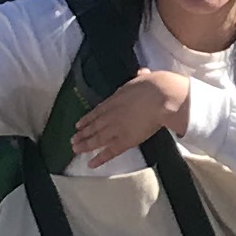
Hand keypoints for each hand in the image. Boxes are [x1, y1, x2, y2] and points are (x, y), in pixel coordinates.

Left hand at [68, 66, 197, 170]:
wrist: (162, 97)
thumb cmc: (157, 85)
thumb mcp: (145, 77)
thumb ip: (142, 76)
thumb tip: (143, 72)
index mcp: (115, 99)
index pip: (97, 111)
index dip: (87, 119)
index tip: (78, 124)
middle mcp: (111, 115)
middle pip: (94, 126)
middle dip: (83, 133)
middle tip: (72, 139)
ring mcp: (116, 128)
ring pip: (97, 139)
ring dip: (85, 145)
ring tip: (75, 149)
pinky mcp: (125, 141)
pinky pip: (110, 152)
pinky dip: (99, 158)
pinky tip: (91, 164)